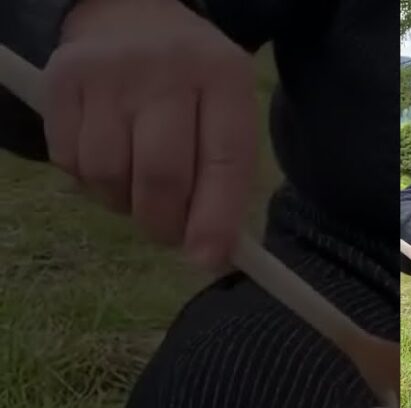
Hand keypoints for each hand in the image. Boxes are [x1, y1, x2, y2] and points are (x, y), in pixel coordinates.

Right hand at [43, 0, 257, 267]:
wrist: (131, 17)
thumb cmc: (192, 86)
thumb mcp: (227, 113)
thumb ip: (226, 179)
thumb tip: (211, 254)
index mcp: (223, 77)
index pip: (225, 160)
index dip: (215, 219)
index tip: (207, 260)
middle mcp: (167, 68)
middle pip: (161, 175)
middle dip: (164, 223)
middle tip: (169, 233)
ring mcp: (109, 72)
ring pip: (109, 175)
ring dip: (123, 203)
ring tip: (138, 183)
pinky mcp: (63, 80)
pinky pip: (70, 161)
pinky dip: (90, 181)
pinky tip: (110, 159)